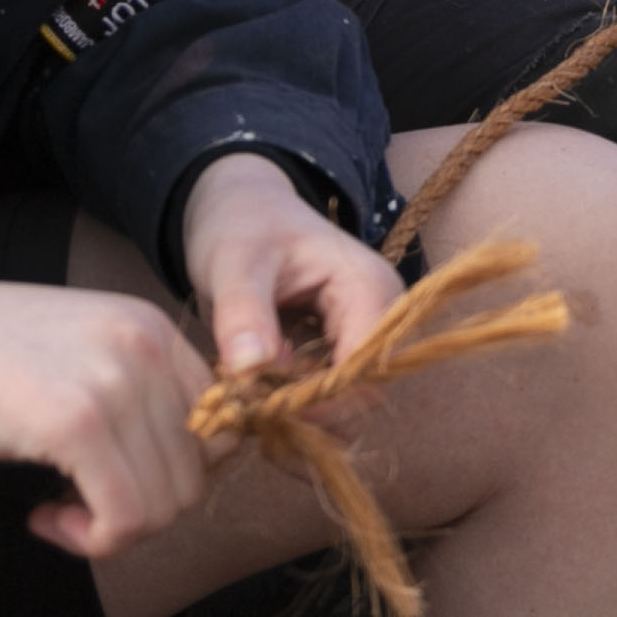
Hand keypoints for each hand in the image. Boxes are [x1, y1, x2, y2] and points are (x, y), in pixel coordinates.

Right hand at [0, 277, 219, 562]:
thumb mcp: (72, 355)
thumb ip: (131, 394)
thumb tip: (182, 474)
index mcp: (149, 324)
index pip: (215, 428)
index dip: (170, 474)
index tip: (112, 482)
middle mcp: (143, 343)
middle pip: (195, 473)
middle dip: (141, 509)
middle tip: (80, 507)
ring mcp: (115, 380)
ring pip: (165, 505)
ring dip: (110, 529)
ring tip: (56, 510)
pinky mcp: (79, 422)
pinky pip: (124, 520)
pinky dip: (89, 540)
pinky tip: (44, 517)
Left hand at [179, 153, 403, 383]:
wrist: (243, 210)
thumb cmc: (243, 226)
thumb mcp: (234, 261)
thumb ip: (242, 312)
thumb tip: (249, 368)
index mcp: (370, 287)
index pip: (363, 371)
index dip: (317, 398)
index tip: (260, 405)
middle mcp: (382, 316)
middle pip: (360, 393)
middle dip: (304, 405)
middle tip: (247, 399)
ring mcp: (368, 335)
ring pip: (345, 400)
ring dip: (296, 406)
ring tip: (249, 388)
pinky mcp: (347, 350)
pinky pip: (330, 394)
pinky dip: (294, 398)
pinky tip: (260, 384)